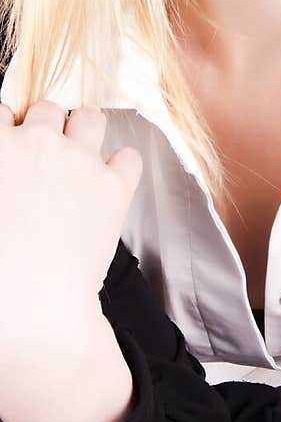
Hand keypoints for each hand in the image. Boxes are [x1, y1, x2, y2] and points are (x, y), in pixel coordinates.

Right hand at [0, 100, 142, 354]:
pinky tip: (108, 184)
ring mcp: (79, 161)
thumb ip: (0, 173)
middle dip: (44, 129)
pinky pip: (128, 157)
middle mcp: (37, 143)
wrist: (27, 312)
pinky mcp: (114, 187)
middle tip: (41, 159)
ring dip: (83, 133)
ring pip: (89, 117)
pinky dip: (120, 168)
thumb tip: (9, 183)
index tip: (9, 148)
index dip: (7, 132)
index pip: (1, 113)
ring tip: (77, 159)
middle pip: (46, 109)